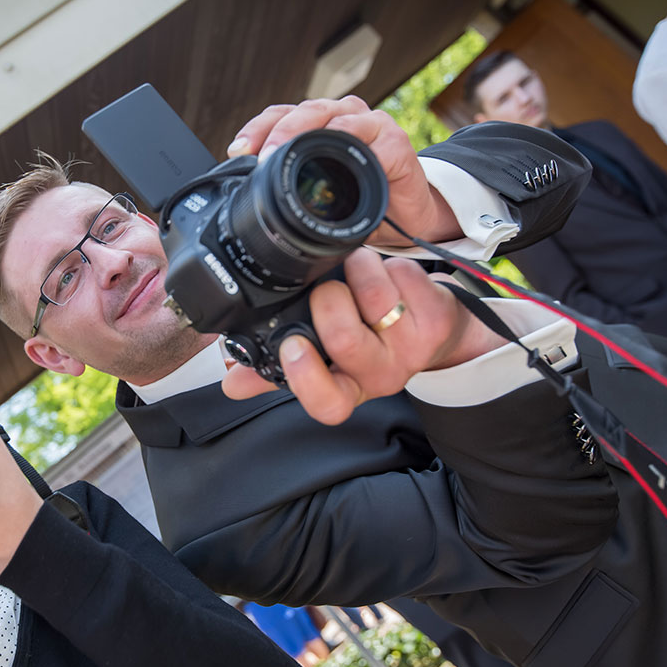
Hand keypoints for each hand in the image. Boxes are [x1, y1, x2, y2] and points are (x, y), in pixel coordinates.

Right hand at [222, 249, 505, 423]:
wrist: (435, 330)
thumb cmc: (370, 340)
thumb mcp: (325, 359)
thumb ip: (272, 369)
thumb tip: (231, 382)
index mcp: (346, 387)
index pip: (327, 403)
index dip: (307, 377)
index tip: (292, 345)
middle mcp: (379, 376)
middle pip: (344, 339)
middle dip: (327, 298)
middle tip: (326, 289)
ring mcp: (411, 349)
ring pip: (373, 297)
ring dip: (356, 269)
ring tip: (354, 270)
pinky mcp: (435, 319)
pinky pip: (401, 277)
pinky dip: (386, 264)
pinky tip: (386, 274)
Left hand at [227, 97, 458, 245]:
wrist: (404, 218)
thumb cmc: (357, 202)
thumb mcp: (314, 194)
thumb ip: (288, 183)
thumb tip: (243, 193)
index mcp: (318, 124)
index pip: (281, 115)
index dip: (257, 129)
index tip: (237, 151)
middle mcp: (342, 116)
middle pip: (305, 111)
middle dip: (279, 132)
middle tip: (262, 158)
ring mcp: (370, 125)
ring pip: (336, 119)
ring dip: (311, 136)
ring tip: (291, 157)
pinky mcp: (396, 142)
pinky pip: (374, 142)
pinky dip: (357, 152)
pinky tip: (342, 166)